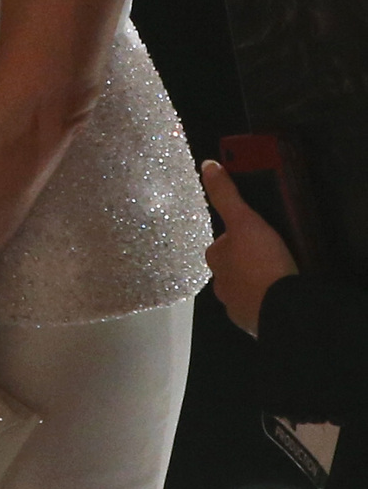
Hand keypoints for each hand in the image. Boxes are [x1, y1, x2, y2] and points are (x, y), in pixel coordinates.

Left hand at [202, 159, 297, 335]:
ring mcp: (235, 307)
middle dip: (245, 263)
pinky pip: (257, 308)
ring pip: (242, 290)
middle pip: (231, 268)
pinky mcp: (252, 324)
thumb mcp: (245, 220)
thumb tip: (206, 164)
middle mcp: (219, 284)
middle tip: (270, 256)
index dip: (238, 239)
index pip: (222, 244)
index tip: (257, 237)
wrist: (282, 308)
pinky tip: (279, 297)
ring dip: (254, 284)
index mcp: (215, 259)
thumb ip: (225, 194)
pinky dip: (264, 302)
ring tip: (277, 277)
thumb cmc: (260, 261)